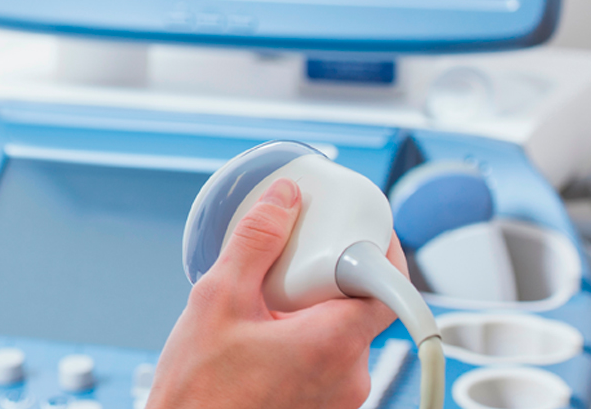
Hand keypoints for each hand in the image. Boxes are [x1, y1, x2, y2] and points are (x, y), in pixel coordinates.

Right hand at [146, 179, 407, 408]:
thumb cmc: (200, 393)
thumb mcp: (217, 301)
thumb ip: (256, 243)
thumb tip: (282, 201)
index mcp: (334, 345)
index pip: (390, 286)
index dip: (379, 250)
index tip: (360, 231)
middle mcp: (350, 377)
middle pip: (361, 306)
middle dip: (328, 279)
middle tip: (290, 266)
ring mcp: (340, 399)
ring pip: (342, 334)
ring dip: (312, 313)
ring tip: (264, 310)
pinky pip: (328, 361)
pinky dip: (304, 341)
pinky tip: (263, 340)